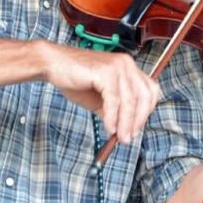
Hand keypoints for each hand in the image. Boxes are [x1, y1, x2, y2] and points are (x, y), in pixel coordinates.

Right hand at [41, 43, 160, 143]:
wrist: (52, 65)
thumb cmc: (76, 79)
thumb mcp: (101, 99)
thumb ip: (116, 111)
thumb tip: (126, 131)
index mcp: (129, 67)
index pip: (150, 90)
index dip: (146, 111)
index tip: (137, 128)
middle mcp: (127, 64)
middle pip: (145, 96)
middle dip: (139, 120)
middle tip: (129, 137)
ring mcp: (117, 66)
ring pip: (130, 100)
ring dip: (126, 123)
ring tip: (120, 137)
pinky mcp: (105, 72)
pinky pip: (114, 100)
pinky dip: (113, 118)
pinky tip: (109, 128)